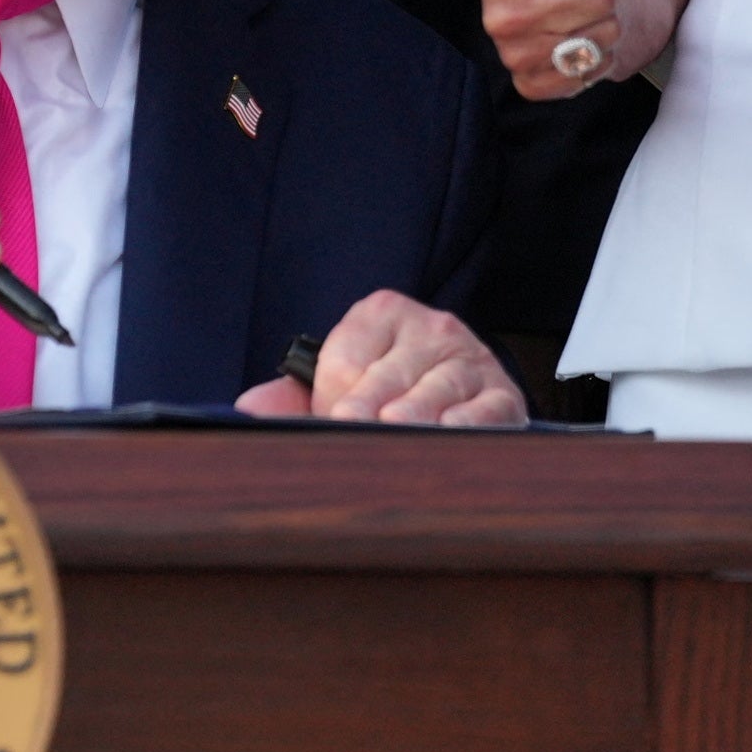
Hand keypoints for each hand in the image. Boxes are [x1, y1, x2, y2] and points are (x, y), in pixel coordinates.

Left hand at [231, 291, 523, 426]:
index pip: (348, 355)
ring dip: (415, 415)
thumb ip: (292, 395)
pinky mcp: (503, 394)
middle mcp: (430, 328)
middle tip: (349, 427)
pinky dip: (467, 425)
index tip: (329, 420)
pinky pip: (485, 410)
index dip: (333, 394)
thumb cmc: (388, 388)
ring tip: (396, 431)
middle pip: (388, 375)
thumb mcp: (341, 381)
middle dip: (368, 408)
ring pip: (435, 391)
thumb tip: (248, 411)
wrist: (465, 393)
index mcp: (381, 313)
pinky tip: (448, 438)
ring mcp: (470, 359)